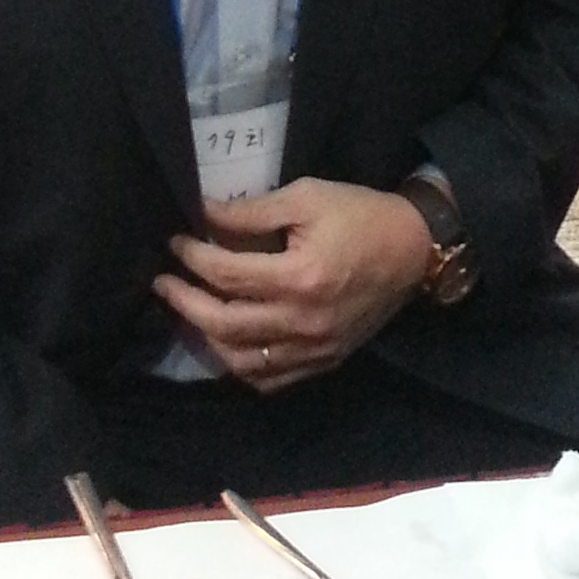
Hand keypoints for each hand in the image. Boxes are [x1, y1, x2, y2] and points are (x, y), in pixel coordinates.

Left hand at [154, 179, 433, 392]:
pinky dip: (240, 366)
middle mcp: (304, 322)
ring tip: (189, 312)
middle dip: (184, 302)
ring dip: (206, 339)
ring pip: (241, 362)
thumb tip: (202, 213)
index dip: (193, 257)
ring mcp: (314, 349)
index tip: (174, 242)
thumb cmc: (361, 215)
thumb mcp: (306, 198)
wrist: (415, 249)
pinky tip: (225, 343)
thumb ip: (251, 211)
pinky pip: (270, 380)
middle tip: (163, 283)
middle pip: (224, 324)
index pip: (227, 275)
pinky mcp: (324, 362)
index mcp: (300, 278)